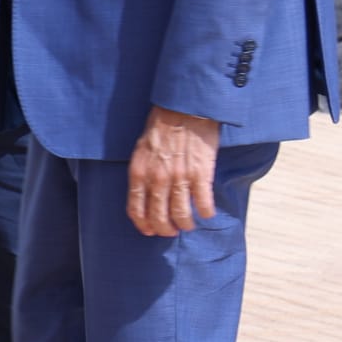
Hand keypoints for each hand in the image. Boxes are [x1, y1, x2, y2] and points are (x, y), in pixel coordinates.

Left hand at [126, 104, 219, 236]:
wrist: (183, 110)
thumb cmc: (160, 128)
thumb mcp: (141, 150)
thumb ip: (142, 173)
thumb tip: (144, 196)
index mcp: (139, 172)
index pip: (136, 209)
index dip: (143, 225)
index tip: (150, 231)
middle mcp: (157, 178)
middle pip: (159, 218)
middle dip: (165, 230)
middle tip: (172, 231)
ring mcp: (179, 178)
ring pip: (181, 216)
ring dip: (186, 224)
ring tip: (189, 224)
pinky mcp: (201, 175)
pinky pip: (203, 204)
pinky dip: (205, 212)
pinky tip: (206, 212)